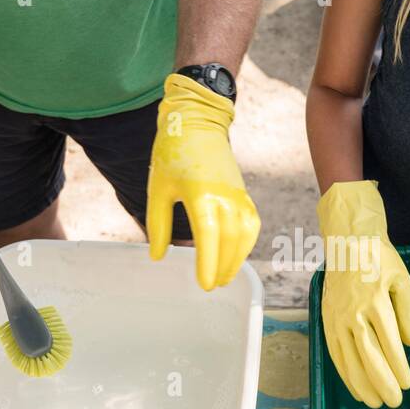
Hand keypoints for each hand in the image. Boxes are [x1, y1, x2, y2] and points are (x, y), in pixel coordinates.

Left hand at [147, 74, 259, 290]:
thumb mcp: (158, 189)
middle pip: (230, 240)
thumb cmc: (173, 154)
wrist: (197, 123)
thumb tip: (158, 255)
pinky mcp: (244, 193)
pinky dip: (247, 242)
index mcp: (200, 193)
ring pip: (244, 234)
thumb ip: (158, 223)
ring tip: (224, 275)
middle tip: (213, 285)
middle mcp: (224, 196)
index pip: (209, 236)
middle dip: (223, 267)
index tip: (205, 284)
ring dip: (237, 258)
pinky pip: (251, 223)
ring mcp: (238, 194)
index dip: (208, 262)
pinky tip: (237, 253)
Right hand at [318, 181, 409, 408]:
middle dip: (382, 383)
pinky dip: (345, 373)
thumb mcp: (402, 281)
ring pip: (349, 359)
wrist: (347, 242)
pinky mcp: (326, 320)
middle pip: (368, 356)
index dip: (398, 367)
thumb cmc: (379, 260)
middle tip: (394, 402)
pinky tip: (355, 388)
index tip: (407, 384)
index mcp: (376, 302)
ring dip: (362, 384)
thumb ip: (408, 313)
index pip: (389, 343)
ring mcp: (337, 318)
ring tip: (376, 403)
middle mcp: (354, 313)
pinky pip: (335, 353)